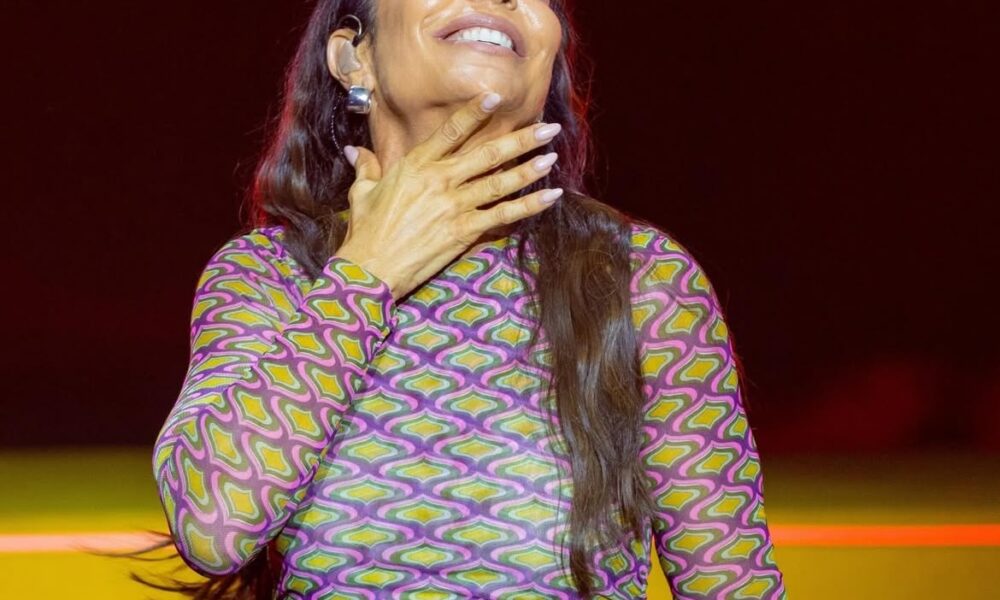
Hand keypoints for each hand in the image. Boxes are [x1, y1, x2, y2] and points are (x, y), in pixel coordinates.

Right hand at [333, 90, 563, 300]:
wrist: (370, 268)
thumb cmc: (365, 231)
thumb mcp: (363, 193)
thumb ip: (367, 168)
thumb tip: (355, 151)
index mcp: (416, 166)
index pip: (451, 132)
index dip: (474, 113)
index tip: (497, 97)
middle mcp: (439, 181)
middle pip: (487, 154)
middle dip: (520, 140)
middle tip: (548, 128)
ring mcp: (454, 206)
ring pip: (499, 183)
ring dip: (529, 169)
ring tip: (552, 157)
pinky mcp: (463, 231)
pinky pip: (503, 216)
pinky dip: (528, 206)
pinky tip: (549, 197)